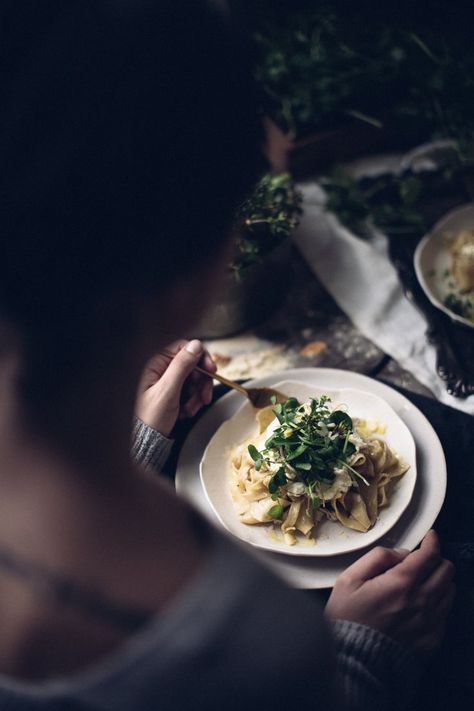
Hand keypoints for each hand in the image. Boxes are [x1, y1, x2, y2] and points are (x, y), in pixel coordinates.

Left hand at [135, 339, 216, 436]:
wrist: (145, 442)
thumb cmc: (149, 418)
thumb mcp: (167, 391)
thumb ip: (181, 366)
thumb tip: (195, 345)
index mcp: (154, 363)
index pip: (183, 348)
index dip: (200, 357)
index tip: (211, 370)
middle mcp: (160, 369)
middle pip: (192, 365)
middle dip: (201, 382)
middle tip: (204, 397)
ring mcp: (166, 381)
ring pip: (193, 379)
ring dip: (198, 394)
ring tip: (191, 409)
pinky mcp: (171, 392)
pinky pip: (190, 391)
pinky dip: (193, 401)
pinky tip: (187, 412)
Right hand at [325, 530, 454, 656]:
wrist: (353, 662)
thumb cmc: (347, 618)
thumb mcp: (349, 580)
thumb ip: (376, 558)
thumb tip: (400, 553)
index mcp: (401, 583)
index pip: (430, 554)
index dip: (432, 541)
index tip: (430, 536)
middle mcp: (422, 601)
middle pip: (447, 571)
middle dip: (438, 559)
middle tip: (425, 560)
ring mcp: (430, 623)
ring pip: (450, 591)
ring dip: (440, 581)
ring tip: (424, 582)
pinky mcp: (433, 641)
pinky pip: (445, 615)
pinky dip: (438, 604)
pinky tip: (421, 606)